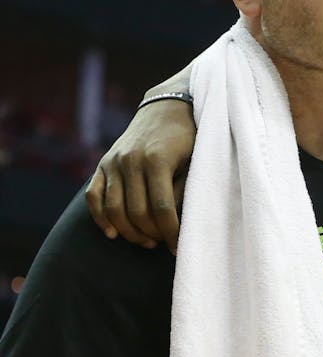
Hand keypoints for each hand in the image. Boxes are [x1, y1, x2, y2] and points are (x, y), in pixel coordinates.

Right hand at [84, 98, 196, 253]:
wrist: (167, 107)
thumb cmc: (188, 138)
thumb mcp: (194, 160)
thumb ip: (182, 189)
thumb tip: (175, 223)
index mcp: (157, 160)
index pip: (163, 208)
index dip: (171, 233)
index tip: (180, 249)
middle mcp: (131, 161)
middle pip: (136, 212)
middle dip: (152, 234)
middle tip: (165, 244)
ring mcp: (114, 162)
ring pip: (114, 208)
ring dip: (129, 232)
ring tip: (147, 241)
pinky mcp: (103, 163)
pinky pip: (93, 196)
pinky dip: (100, 217)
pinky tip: (113, 233)